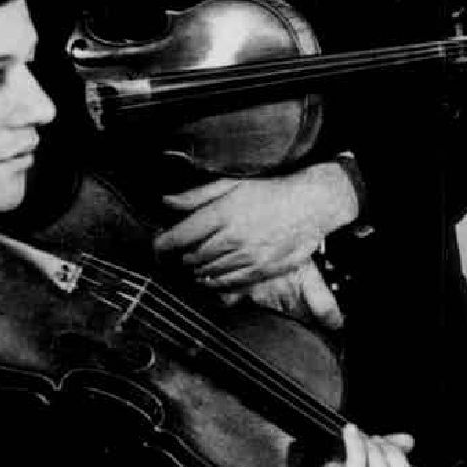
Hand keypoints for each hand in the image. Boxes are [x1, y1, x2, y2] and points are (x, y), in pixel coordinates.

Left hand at [156, 163, 361, 322]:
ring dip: (197, 270)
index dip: (162, 245)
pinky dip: (215, 283)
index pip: (179, 236)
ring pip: (209, 272)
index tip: (157, 248)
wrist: (310, 204)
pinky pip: (230, 282)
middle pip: (192, 256)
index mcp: (221, 213)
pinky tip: (211, 278)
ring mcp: (248, 256)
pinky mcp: (262, 270)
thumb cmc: (271, 191)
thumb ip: (198, 195)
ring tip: (195, 266)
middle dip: (182, 256)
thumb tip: (167, 202)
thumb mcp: (232, 184)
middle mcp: (232, 237)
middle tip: (180, 255)